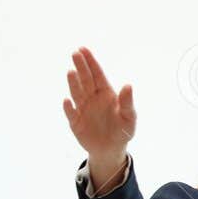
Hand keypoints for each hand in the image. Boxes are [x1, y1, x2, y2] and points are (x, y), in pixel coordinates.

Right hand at [62, 47, 135, 166]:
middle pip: (85, 79)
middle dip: (81, 66)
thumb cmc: (122, 131)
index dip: (91, 62)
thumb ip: (128, 102)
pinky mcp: (75, 122)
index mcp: (106, 94)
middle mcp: (92, 98)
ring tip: (71, 72)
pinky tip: (68, 100)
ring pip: (76, 93)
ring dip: (73, 83)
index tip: (83, 49)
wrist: (111, 149)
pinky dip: (69, 107)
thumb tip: (128, 85)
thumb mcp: (130, 118)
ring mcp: (82, 109)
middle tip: (75, 53)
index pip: (97, 75)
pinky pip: (71, 113)